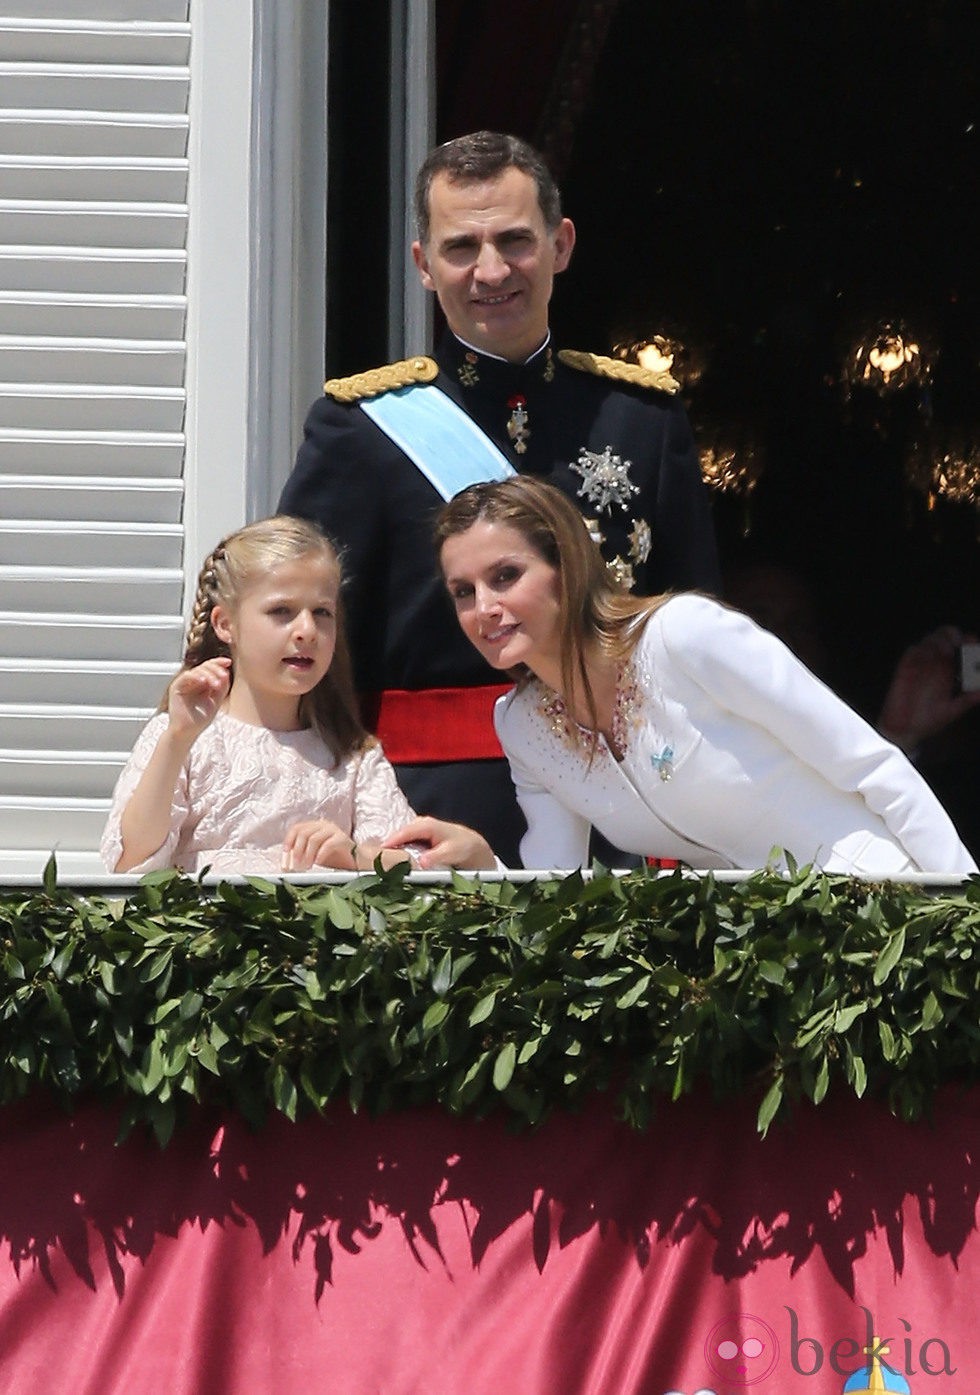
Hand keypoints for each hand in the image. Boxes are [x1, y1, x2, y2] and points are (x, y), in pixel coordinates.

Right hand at [167, 658, 231, 739]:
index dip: (218, 663)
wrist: (188, 732)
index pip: (210, 668)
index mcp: (202, 683)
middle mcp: (193, 681)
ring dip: (209, 674)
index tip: (228, 662)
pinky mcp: (176, 687)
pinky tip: (203, 681)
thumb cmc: (200, 719)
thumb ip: (222, 687)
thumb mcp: (216, 701)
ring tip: (216, 685)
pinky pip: (186, 677)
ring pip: (197, 670)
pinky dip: (195, 677)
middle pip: (204, 666)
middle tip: (223, 676)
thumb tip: (226, 672)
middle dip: (216, 669)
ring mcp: (184, 684)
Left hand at [282, 819, 356, 870]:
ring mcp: (333, 830)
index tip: (285, 853)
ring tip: (306, 867)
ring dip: (307, 855)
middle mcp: (323, 825)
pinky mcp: (342, 838)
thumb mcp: (314, 854)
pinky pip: (328, 844)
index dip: (289, 840)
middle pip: (303, 833)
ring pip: (314, 839)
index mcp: (314, 826)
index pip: (297, 828)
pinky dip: (320, 854)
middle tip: (295, 865)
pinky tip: (317, 862)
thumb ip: (302, 854)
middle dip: (297, 850)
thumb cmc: (333, 858)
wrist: (356, 860)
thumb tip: (286, 864)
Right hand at [383, 816, 498, 870]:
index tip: (376, 856)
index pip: (402, 833)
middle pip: (397, 838)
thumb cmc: (465, 848)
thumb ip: (438, 856)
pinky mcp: (417, 843)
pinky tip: (395, 868)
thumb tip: (421, 862)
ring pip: (400, 844)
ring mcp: (417, 834)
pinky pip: (404, 848)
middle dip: (386, 850)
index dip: (389, 843)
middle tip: (374, 866)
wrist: (476, 850)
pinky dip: (399, 857)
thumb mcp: (454, 852)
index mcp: (426, 825)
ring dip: (392, 855)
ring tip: (381, 869)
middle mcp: (419, 826)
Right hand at [878, 626, 979, 752]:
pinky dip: (922, 649)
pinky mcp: (905, 668)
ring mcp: (920, 664)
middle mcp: (936, 664)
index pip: (960, 648)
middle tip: (960, 641)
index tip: (974, 643)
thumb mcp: (952, 711)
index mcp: (950, 671)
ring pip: (929, 639)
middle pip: (945, 637)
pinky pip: (913, 651)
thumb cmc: (928, 721)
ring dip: (939, 640)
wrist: (904, 730)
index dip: (968, 642)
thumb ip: (966, 700)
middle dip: (953, 634)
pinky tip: (928, 656)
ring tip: (947, 651)